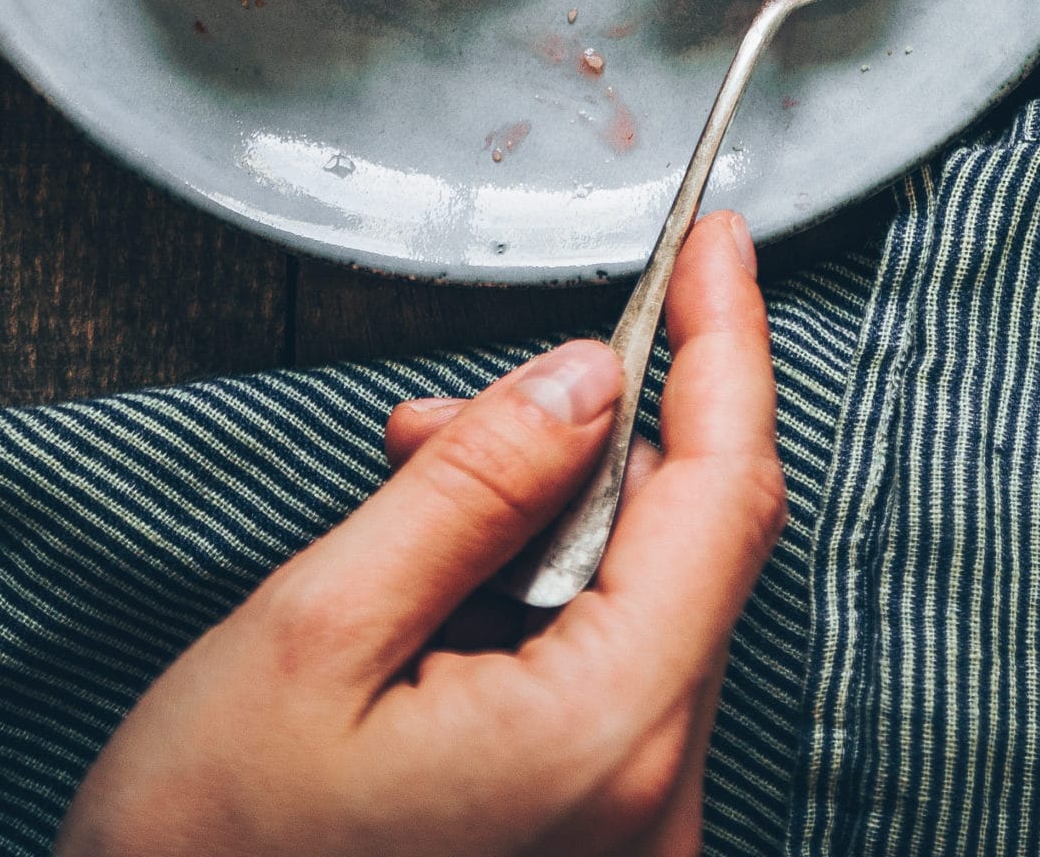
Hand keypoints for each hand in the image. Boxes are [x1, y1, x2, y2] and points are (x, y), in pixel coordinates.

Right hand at [57, 212, 783, 856]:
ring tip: (406, 508)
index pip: (724, 492)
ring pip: (650, 604)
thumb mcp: (315, 632)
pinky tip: (439, 599)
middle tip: (436, 419)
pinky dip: (546, 605)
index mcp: (604, 736)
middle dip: (587, 435)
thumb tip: (588, 374)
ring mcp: (635, 844)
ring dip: (548, 522)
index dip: (725, 345)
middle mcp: (654, 803)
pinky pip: (619, 681)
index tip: (717, 242)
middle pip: (693, 544)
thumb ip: (471, 490)